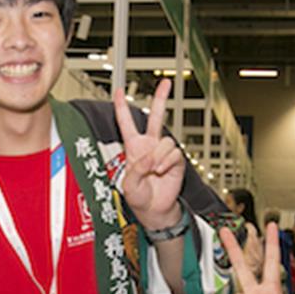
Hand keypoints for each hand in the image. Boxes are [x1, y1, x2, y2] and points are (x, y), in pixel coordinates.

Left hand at [113, 79, 185, 229]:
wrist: (154, 210)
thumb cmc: (139, 198)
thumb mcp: (129, 184)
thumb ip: (137, 169)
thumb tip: (150, 158)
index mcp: (133, 148)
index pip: (126, 123)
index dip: (121, 107)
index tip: (118, 91)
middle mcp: (149, 146)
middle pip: (154, 117)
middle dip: (160, 99)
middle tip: (165, 83)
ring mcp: (163, 152)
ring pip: (165, 140)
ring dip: (159, 155)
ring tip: (155, 170)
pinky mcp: (176, 160)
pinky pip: (174, 153)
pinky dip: (167, 161)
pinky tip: (162, 170)